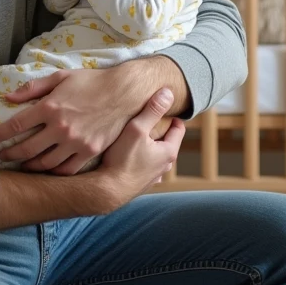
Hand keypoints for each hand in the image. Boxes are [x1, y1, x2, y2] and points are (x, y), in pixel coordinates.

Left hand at [0, 67, 135, 174]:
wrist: (124, 92)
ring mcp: (75, 142)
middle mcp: (60, 127)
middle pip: (26, 148)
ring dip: (29, 166)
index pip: (16, 125)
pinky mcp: (89, 152)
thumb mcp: (61, 77)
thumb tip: (9, 97)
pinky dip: (54, 173)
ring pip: (45, 163)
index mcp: (50, 107)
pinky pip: (67, 170)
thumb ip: (33, 88)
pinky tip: (47, 170)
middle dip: (9, 153)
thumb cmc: (91, 82)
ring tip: (22, 164)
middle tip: (1, 155)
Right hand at [99, 88, 184, 207]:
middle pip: (167, 142)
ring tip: (135, 136)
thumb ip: (153, 110)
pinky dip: (140, 159)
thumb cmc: (121, 160)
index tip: (161, 107)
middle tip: (146, 118)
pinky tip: (128, 155)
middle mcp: (164, 166)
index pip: (179, 128)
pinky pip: (144, 166)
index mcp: (168, 152)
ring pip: (155, 155)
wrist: (106, 192)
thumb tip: (168, 93)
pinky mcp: (140, 184)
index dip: (172, 115)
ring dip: (149, 146)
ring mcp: (152, 177)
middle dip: (159, 129)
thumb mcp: (137, 129)